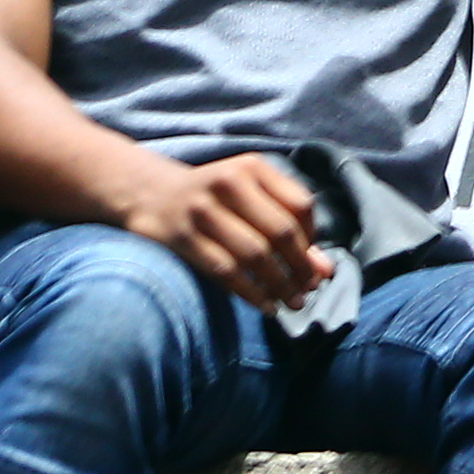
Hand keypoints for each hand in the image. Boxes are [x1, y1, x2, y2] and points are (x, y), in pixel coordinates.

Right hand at [123, 150, 329, 309]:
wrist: (147, 193)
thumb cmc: (213, 198)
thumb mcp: (248, 197)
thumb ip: (287, 225)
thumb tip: (325, 270)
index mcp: (252, 167)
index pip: (300, 205)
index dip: (313, 238)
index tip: (312, 261)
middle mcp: (229, 182)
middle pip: (280, 231)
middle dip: (300, 267)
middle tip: (309, 290)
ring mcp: (203, 209)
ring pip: (255, 254)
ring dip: (280, 285)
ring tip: (293, 303)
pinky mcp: (182, 236)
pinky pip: (225, 270)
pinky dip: (252, 293)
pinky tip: (266, 306)